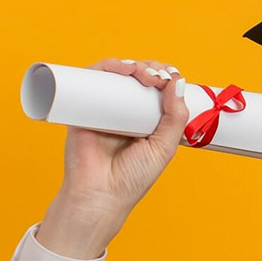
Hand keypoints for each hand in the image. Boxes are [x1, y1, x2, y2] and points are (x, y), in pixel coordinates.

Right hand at [37, 58, 188, 258]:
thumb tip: (179, 81)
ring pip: (116, 75)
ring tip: (141, 74)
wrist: (100, 195)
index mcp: (145, 121)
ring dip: (131, 65)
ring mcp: (103, 108)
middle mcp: (124, 112)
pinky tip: (120, 70)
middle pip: (137, 78)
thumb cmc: (132, 178)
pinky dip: (105, 67)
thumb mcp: (164, 147)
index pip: (156, 89)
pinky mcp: (82, 108)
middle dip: (151, 69)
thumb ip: (175, 118)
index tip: (173, 77)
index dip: (165, 77)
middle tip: (158, 77)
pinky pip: (90, 79)